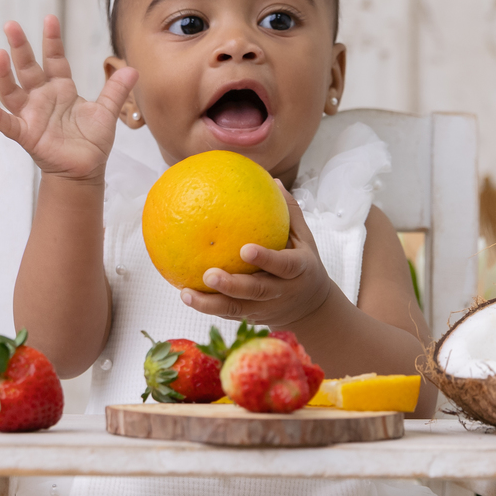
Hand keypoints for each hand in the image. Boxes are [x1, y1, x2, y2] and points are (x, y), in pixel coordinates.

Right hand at [0, 16, 137, 181]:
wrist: (86, 171)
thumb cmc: (92, 141)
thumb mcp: (106, 113)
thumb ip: (115, 91)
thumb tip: (133, 69)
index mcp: (61, 88)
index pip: (54, 59)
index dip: (52, 40)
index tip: (50, 19)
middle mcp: (42, 98)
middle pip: (28, 68)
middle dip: (20, 47)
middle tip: (11, 25)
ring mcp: (31, 115)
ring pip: (12, 91)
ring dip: (4, 74)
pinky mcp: (27, 135)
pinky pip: (8, 124)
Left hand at [180, 183, 333, 326]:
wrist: (310, 307)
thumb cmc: (303, 262)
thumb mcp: (304, 238)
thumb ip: (289, 211)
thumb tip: (271, 179)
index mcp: (298, 270)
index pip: (283, 265)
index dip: (266, 258)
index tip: (245, 249)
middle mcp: (281, 292)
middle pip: (256, 291)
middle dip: (232, 286)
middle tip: (209, 274)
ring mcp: (265, 308)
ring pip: (237, 309)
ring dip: (210, 304)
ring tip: (186, 293)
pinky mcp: (251, 317)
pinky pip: (228, 312)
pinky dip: (207, 306)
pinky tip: (186, 294)